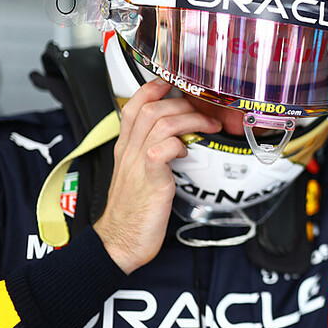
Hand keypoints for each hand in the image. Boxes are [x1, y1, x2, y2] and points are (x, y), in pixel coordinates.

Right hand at [94, 80, 221, 273]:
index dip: (155, 88)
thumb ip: (155, 153)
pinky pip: (162, 148)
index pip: (135, 104)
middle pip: (151, 107)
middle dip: (182, 103)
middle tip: (205, 112)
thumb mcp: (142, 175)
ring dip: (190, 119)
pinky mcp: (149, 179)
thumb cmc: (135, 211)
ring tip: (207, 127)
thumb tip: (181, 139)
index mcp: (125, 147)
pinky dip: (180, 144)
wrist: (120, 242)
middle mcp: (129, 150)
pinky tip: (188, 152)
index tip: (175, 85)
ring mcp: (137, 163)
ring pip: (161, 123)